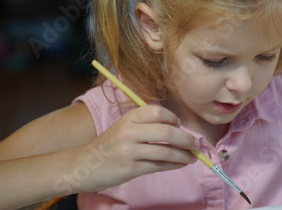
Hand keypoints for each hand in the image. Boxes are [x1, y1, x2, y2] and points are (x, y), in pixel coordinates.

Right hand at [73, 105, 198, 191]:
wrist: (85, 164)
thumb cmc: (111, 144)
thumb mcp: (125, 127)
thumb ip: (147, 125)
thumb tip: (179, 129)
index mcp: (129, 118)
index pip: (158, 112)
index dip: (173, 119)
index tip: (180, 127)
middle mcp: (128, 132)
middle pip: (167, 132)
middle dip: (186, 139)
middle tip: (196, 144)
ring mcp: (128, 151)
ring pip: (165, 151)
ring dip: (184, 155)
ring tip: (193, 157)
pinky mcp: (129, 168)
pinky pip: (158, 166)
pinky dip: (173, 165)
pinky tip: (180, 164)